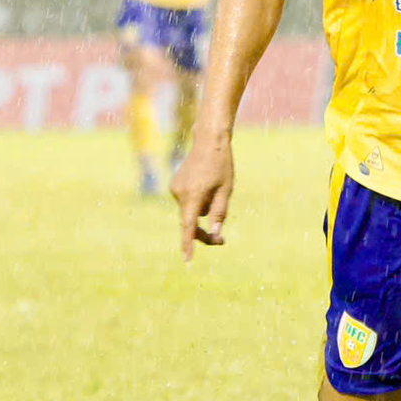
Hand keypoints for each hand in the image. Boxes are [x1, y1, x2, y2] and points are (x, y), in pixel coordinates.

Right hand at [172, 137, 234, 259]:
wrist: (208, 141)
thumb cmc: (221, 165)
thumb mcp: (226, 190)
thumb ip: (219, 213)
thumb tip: (215, 234)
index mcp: (192, 196)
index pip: (188, 226)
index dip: (188, 243)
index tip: (187, 259)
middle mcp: (179, 194)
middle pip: (190, 222)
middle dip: (203, 233)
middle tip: (222, 242)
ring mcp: (175, 189)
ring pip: (191, 211)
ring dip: (203, 210)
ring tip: (216, 189)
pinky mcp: (175, 185)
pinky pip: (189, 202)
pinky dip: (197, 201)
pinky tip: (207, 185)